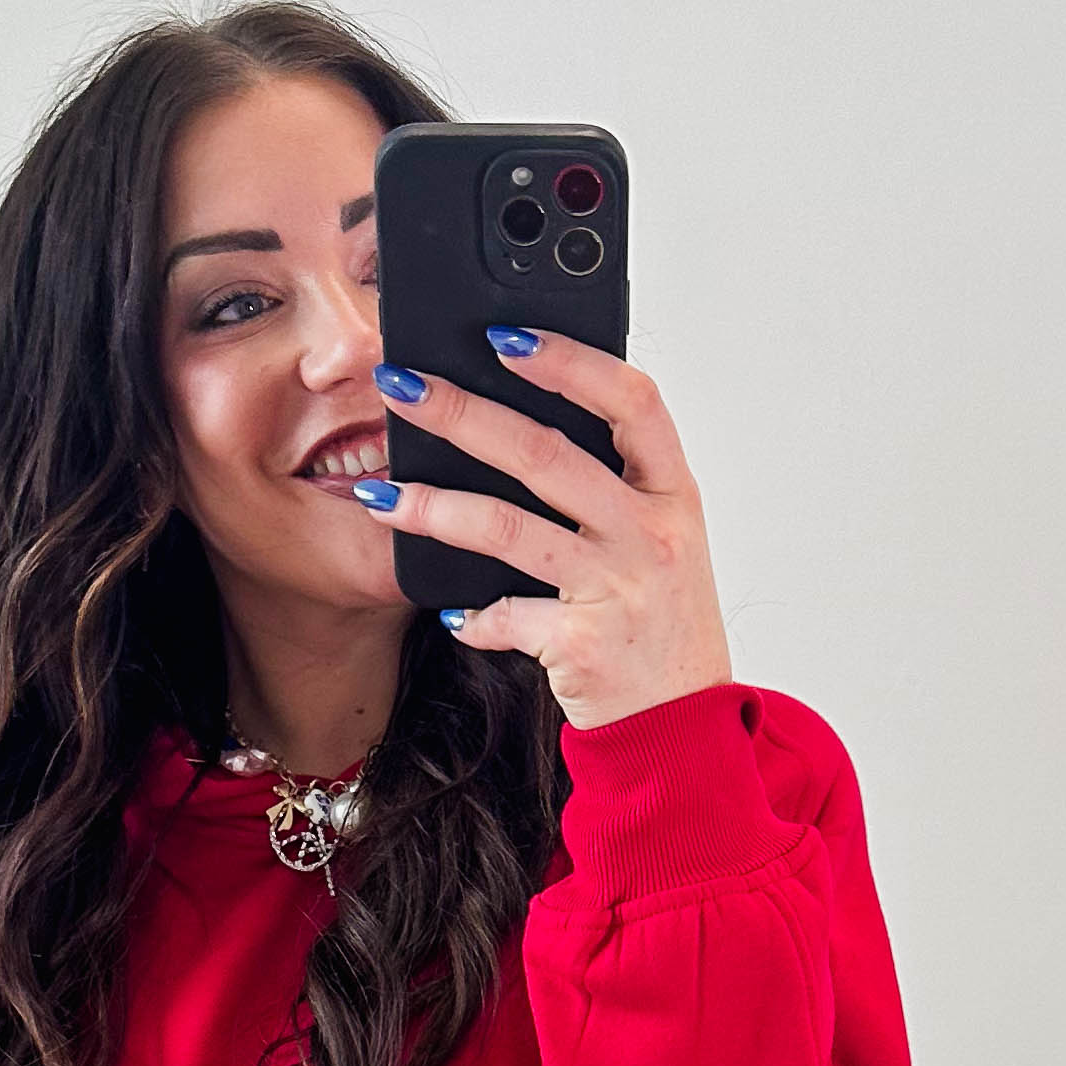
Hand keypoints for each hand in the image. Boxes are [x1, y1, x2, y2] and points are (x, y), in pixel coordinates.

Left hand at [362, 332, 731, 729]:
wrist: (683, 729)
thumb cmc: (662, 624)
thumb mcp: (661, 541)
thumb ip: (613, 485)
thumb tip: (521, 420)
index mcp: (673, 493)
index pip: (631, 401)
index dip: (570, 361)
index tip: (506, 336)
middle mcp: (650, 533)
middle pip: (546, 453)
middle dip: (462, 413)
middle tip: (400, 386)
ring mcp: (618, 589)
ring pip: (509, 529)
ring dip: (435, 508)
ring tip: (382, 496)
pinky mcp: (583, 645)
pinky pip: (507, 616)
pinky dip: (471, 616)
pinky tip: (450, 614)